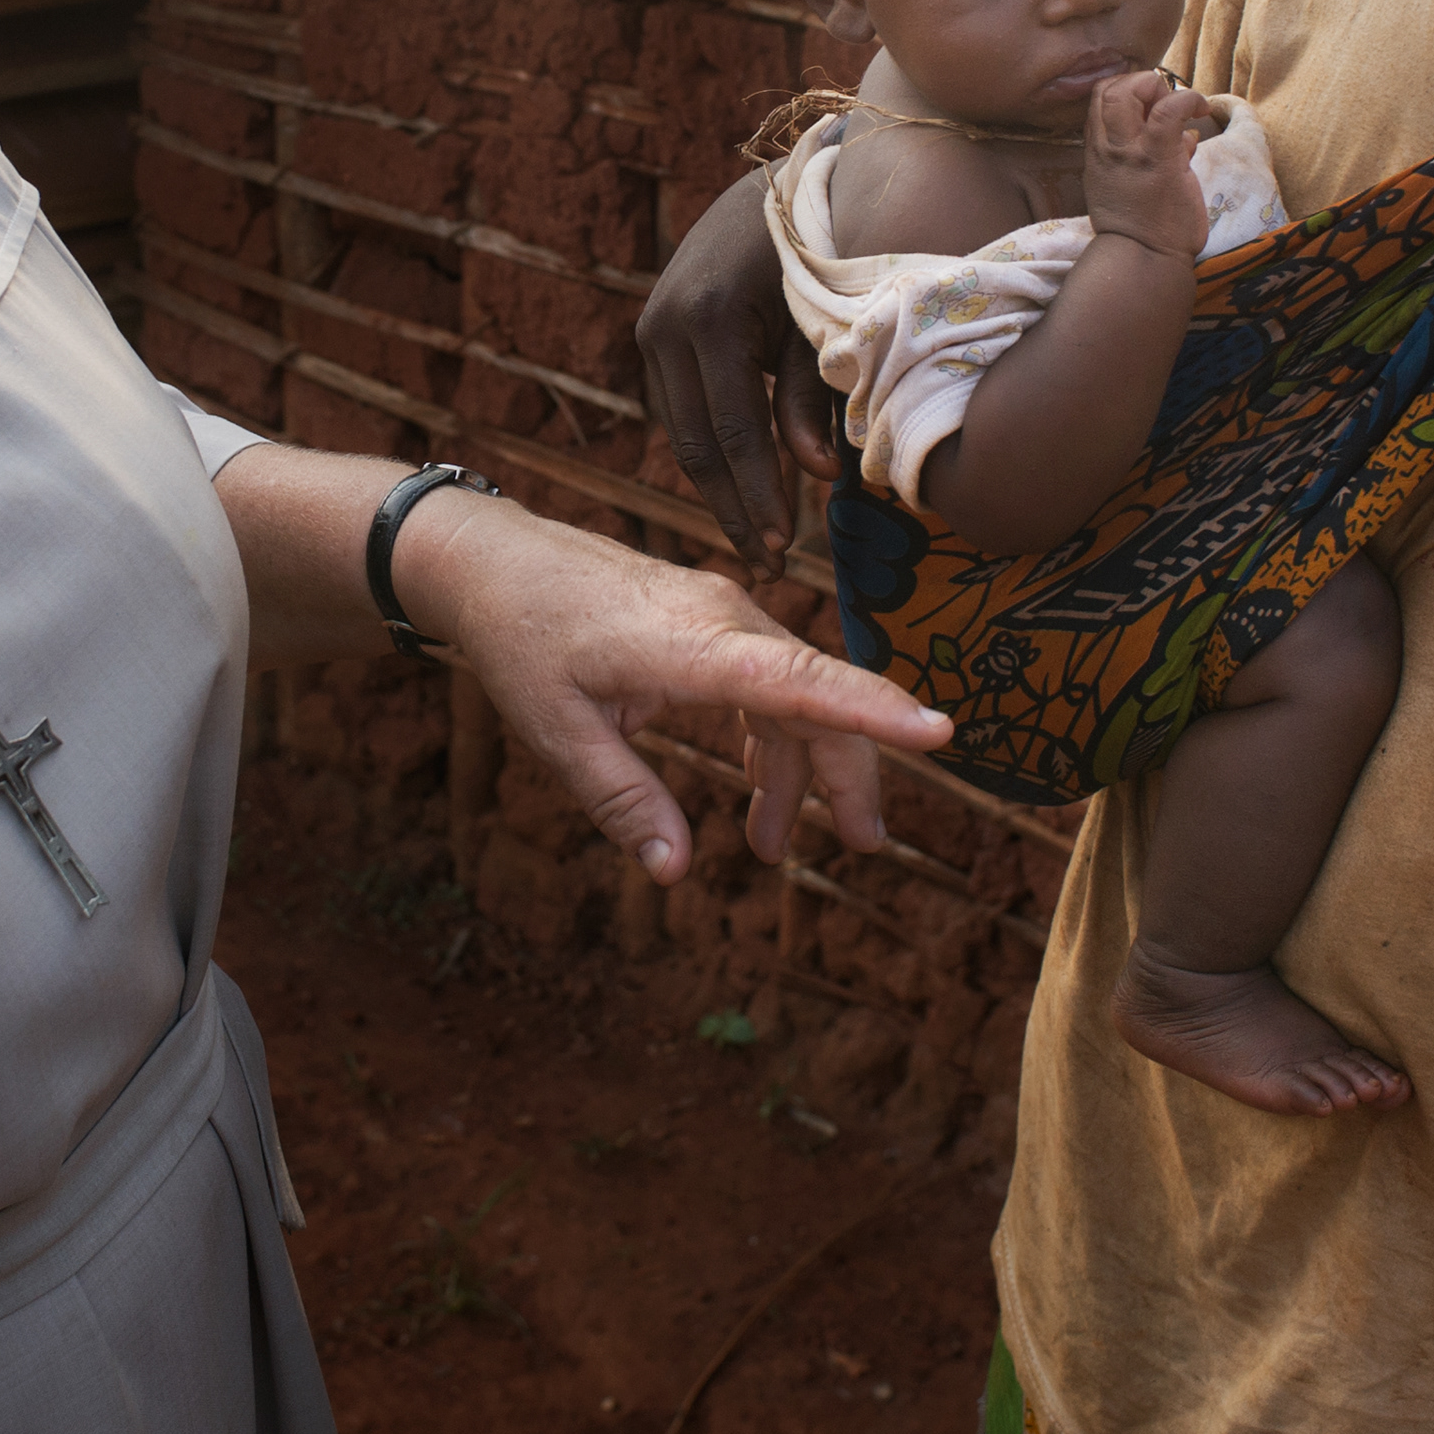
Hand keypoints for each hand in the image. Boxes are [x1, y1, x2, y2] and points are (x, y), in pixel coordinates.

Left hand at [394, 490, 950, 878]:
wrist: (493, 562)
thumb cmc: (521, 640)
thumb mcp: (557, 732)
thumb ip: (621, 800)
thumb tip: (675, 872)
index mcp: (691, 645)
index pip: (800, 680)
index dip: (873, 711)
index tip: (940, 734)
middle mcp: (723, 620)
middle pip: (817, 697)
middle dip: (850, 772)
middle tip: (864, 846)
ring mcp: (721, 616)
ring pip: (796, 694)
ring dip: (800, 769)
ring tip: (777, 847)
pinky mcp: (709, 622)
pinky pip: (766, 682)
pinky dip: (772, 739)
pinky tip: (760, 791)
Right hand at [637, 165, 834, 569]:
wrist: (778, 184)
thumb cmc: (818, 249)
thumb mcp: (822, 318)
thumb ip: (815, 394)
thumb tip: (818, 475)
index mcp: (712, 317)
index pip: (733, 431)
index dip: (757, 496)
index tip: (781, 550)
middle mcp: (666, 323)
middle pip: (694, 444)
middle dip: (732, 509)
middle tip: (768, 564)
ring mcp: (652, 327)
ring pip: (681, 433)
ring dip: (719, 488)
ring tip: (758, 539)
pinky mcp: (655, 333)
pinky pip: (681, 410)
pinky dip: (709, 452)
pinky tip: (741, 487)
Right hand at [1082, 72, 1213, 260]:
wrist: (1143, 259)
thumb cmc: (1143, 228)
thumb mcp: (1134, 187)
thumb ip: (1155, 157)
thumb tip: (1186, 139)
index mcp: (1098, 152)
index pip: (1098, 99)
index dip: (1124, 88)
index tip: (1150, 104)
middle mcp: (1108, 147)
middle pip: (1108, 88)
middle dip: (1139, 82)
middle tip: (1164, 103)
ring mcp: (1130, 151)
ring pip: (1129, 91)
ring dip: (1158, 87)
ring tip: (1181, 105)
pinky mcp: (1158, 158)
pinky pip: (1170, 110)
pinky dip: (1188, 99)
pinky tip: (1201, 110)